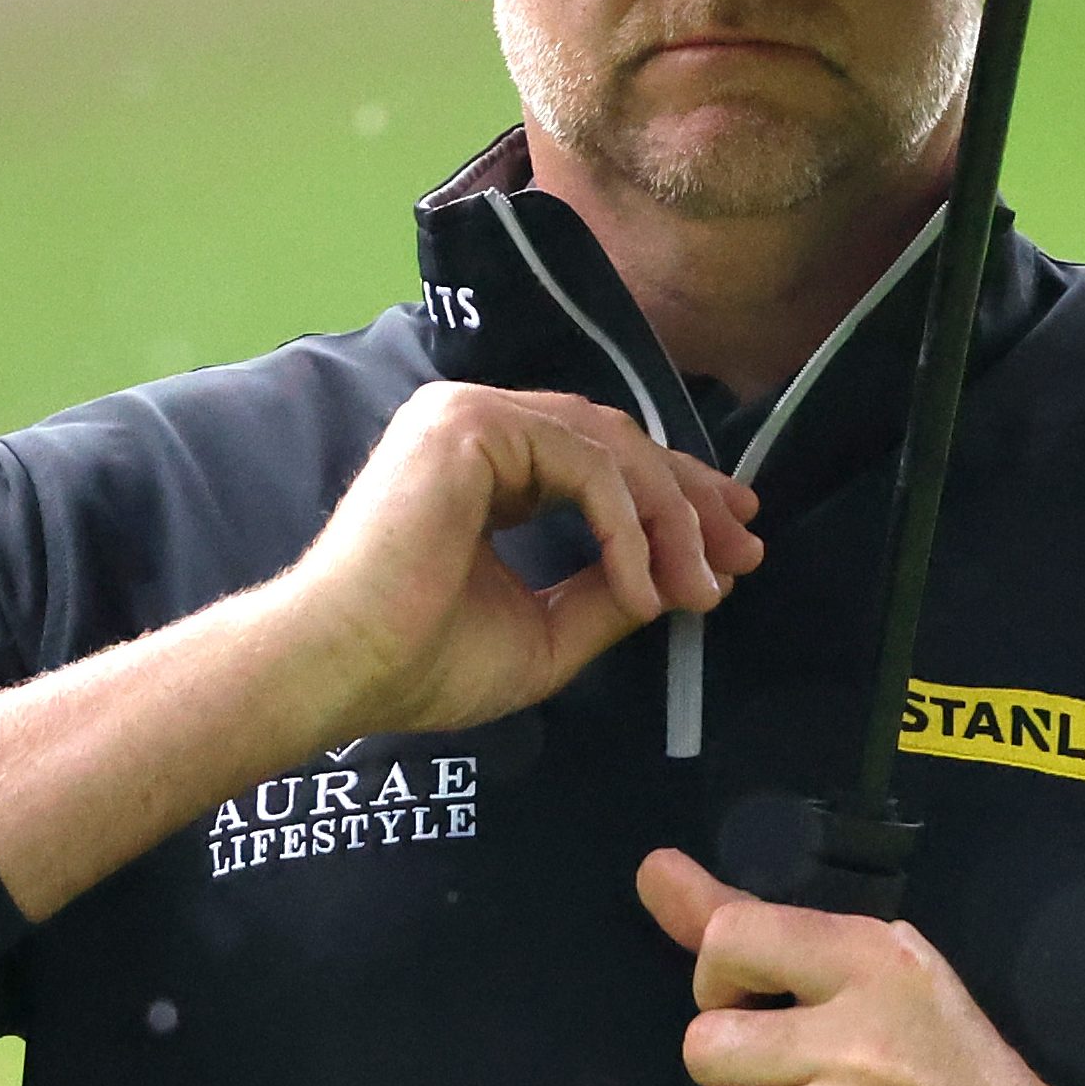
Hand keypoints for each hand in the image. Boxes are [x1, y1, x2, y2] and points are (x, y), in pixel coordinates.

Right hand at [288, 384, 761, 740]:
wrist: (340, 670)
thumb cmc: (420, 662)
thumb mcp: (546, 631)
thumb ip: (609, 596)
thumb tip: (681, 581)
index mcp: (486, 466)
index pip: (601, 462)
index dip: (674, 501)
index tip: (731, 549)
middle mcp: (476, 425)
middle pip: (617, 440)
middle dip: (691, 499)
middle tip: (745, 549)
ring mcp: (468, 415)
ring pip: (610, 448)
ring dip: (671, 519)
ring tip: (701, 586)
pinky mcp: (469, 426)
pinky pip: (585, 465)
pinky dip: (628, 527)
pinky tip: (643, 586)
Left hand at [637, 846, 1072, 1085]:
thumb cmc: (949, 1066)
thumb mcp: (883, 968)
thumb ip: (761, 924)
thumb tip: (651, 870)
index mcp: (874, 968)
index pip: (728, 938)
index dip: (721, 976)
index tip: (757, 1000)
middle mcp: (852, 1045)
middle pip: (703, 1044)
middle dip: (734, 1064)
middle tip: (790, 1077)